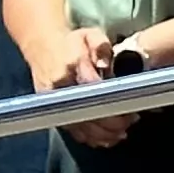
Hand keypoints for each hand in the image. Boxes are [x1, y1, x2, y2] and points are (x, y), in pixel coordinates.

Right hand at [33, 22, 138, 145]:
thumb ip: (101, 45)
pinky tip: (107, 138)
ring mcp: (55, 102)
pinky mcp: (54, 112)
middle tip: (131, 120)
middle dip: (112, 121)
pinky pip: (74, 132)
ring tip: (122, 131)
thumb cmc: (70, 42)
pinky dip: (91, 138)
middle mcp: (60, 87)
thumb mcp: (89, 34)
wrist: (42, 48)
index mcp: (70, 65)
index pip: (93, 88)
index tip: (130, 105)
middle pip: (88, 112)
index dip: (113, 99)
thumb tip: (105, 64)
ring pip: (81, 127)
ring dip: (104, 133)